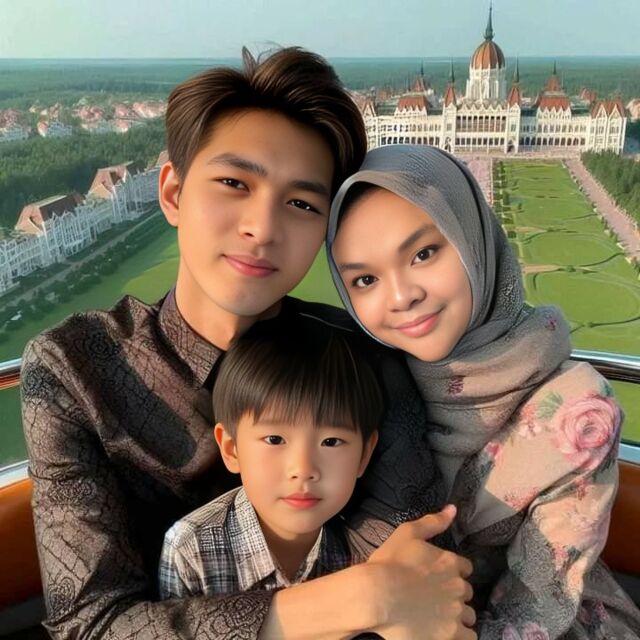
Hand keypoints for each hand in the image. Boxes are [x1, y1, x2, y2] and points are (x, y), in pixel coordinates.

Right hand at [366, 505, 475, 639]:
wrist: (376, 595)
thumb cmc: (390, 563)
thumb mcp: (407, 533)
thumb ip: (433, 522)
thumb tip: (453, 509)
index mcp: (451, 563)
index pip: (465, 568)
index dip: (452, 572)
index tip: (437, 577)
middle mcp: (458, 587)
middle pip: (466, 592)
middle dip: (454, 594)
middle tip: (434, 598)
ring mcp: (456, 613)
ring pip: (468, 616)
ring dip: (457, 616)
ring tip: (438, 617)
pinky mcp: (450, 635)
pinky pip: (468, 638)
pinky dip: (460, 635)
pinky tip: (443, 631)